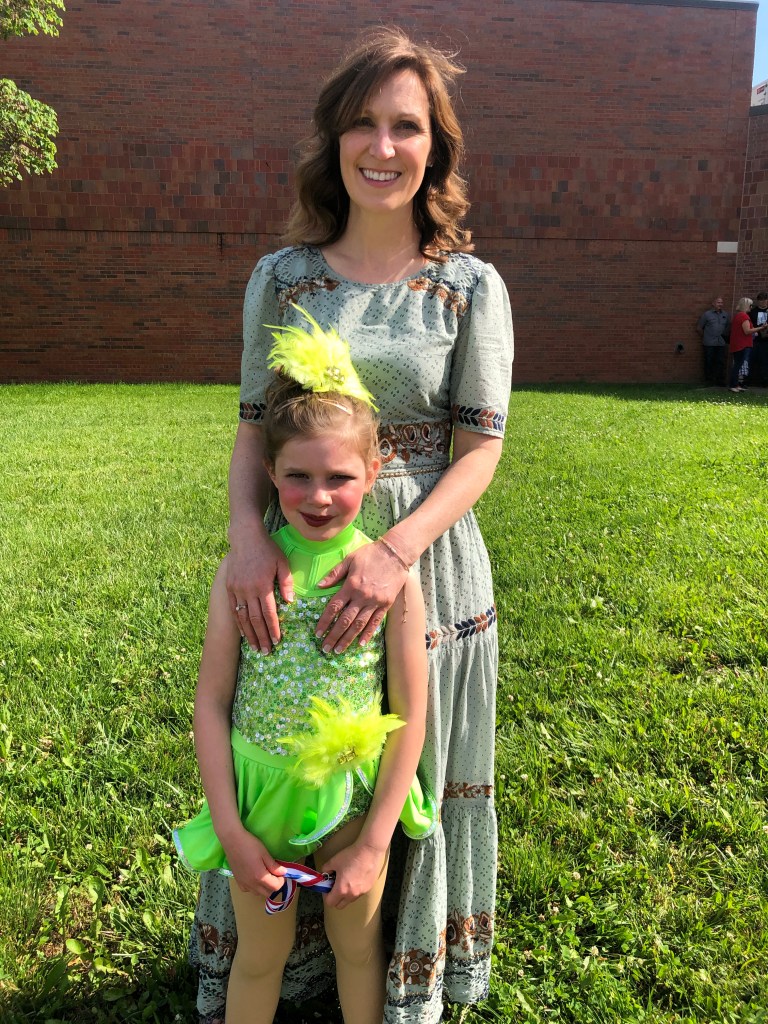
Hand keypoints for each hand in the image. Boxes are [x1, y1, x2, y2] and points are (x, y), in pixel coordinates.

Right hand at [222, 828, 286, 897]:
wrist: (232, 841)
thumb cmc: (250, 845)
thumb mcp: (264, 853)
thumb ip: (274, 866)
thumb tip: (284, 873)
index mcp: (259, 877)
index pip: (275, 887)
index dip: (281, 880)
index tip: (280, 872)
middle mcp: (251, 885)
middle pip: (267, 893)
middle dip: (273, 885)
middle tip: (274, 873)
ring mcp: (243, 884)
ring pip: (258, 893)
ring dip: (264, 887)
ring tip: (264, 874)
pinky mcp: (237, 882)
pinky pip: (249, 890)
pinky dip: (254, 887)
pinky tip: (253, 876)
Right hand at [226, 535, 293, 652]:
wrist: (245, 538)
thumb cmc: (267, 550)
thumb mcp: (282, 562)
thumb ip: (287, 582)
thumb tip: (290, 602)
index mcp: (262, 585)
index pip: (269, 613)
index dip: (273, 629)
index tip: (277, 641)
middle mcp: (248, 590)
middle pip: (255, 620)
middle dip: (262, 637)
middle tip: (267, 652)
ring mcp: (236, 590)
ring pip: (243, 618)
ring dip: (250, 635)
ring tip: (256, 648)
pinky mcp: (229, 588)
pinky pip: (234, 610)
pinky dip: (239, 624)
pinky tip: (244, 634)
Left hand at [315, 542, 408, 652]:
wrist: (395, 553)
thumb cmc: (370, 554)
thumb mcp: (349, 559)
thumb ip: (334, 574)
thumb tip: (318, 586)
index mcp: (350, 586)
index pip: (334, 607)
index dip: (324, 621)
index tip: (317, 633)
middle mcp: (362, 597)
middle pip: (345, 620)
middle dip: (334, 636)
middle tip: (325, 648)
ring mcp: (375, 602)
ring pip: (359, 625)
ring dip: (348, 639)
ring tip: (339, 650)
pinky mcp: (386, 604)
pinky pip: (375, 622)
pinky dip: (368, 634)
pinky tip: (360, 644)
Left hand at [319, 841, 387, 909]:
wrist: (369, 850)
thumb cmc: (351, 856)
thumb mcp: (333, 861)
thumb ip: (325, 870)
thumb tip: (324, 874)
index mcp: (342, 889)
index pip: (330, 903)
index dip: (326, 896)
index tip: (327, 887)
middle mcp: (352, 895)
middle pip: (340, 905)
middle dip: (335, 898)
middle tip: (335, 886)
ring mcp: (361, 892)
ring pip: (349, 900)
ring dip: (345, 894)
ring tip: (346, 880)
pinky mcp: (369, 888)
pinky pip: (358, 894)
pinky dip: (354, 889)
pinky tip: (356, 877)